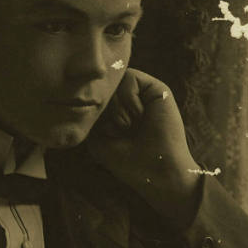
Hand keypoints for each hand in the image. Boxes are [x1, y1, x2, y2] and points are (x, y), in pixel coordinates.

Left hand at [86, 68, 202, 229]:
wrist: (156, 171)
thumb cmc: (127, 160)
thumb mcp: (97, 138)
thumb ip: (91, 113)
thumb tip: (92, 88)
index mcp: (115, 113)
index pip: (92, 97)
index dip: (93, 113)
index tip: (108, 136)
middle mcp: (129, 102)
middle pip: (101, 88)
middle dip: (105, 112)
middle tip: (123, 131)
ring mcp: (143, 95)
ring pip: (114, 82)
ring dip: (117, 109)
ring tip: (131, 125)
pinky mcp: (157, 89)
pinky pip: (129, 77)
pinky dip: (129, 99)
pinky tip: (140, 115)